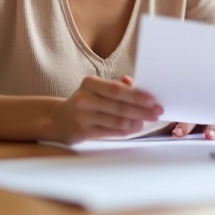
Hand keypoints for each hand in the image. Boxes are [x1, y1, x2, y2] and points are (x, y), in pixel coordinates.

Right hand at [47, 75, 162, 143]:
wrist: (58, 120)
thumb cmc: (84, 102)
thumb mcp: (96, 89)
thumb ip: (116, 86)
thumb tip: (135, 84)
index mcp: (89, 83)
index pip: (117, 89)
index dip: (136, 95)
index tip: (153, 100)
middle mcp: (84, 98)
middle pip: (119, 106)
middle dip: (142, 110)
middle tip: (157, 112)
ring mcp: (82, 116)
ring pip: (116, 120)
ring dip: (135, 122)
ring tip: (147, 121)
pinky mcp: (83, 131)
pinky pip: (110, 131)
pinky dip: (125, 130)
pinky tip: (134, 127)